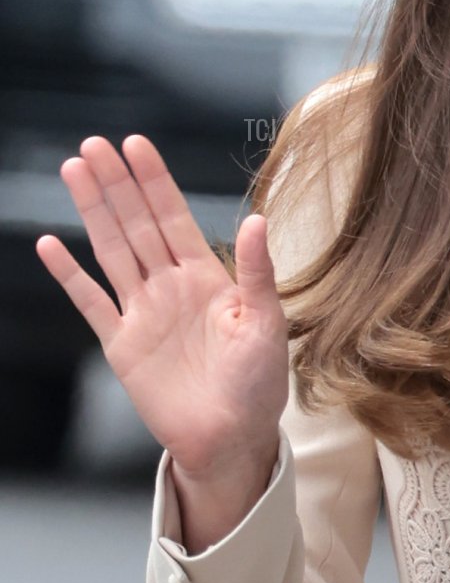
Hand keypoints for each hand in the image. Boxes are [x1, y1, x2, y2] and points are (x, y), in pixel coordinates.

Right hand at [35, 135, 288, 479]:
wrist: (231, 438)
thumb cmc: (259, 385)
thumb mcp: (267, 324)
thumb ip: (259, 272)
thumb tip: (257, 219)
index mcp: (207, 278)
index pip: (174, 217)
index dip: (155, 181)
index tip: (136, 145)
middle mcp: (170, 287)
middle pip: (136, 224)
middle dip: (116, 184)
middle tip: (93, 144)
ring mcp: (142, 313)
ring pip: (110, 250)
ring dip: (92, 212)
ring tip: (73, 171)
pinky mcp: (121, 345)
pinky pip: (90, 302)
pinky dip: (69, 275)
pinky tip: (50, 245)